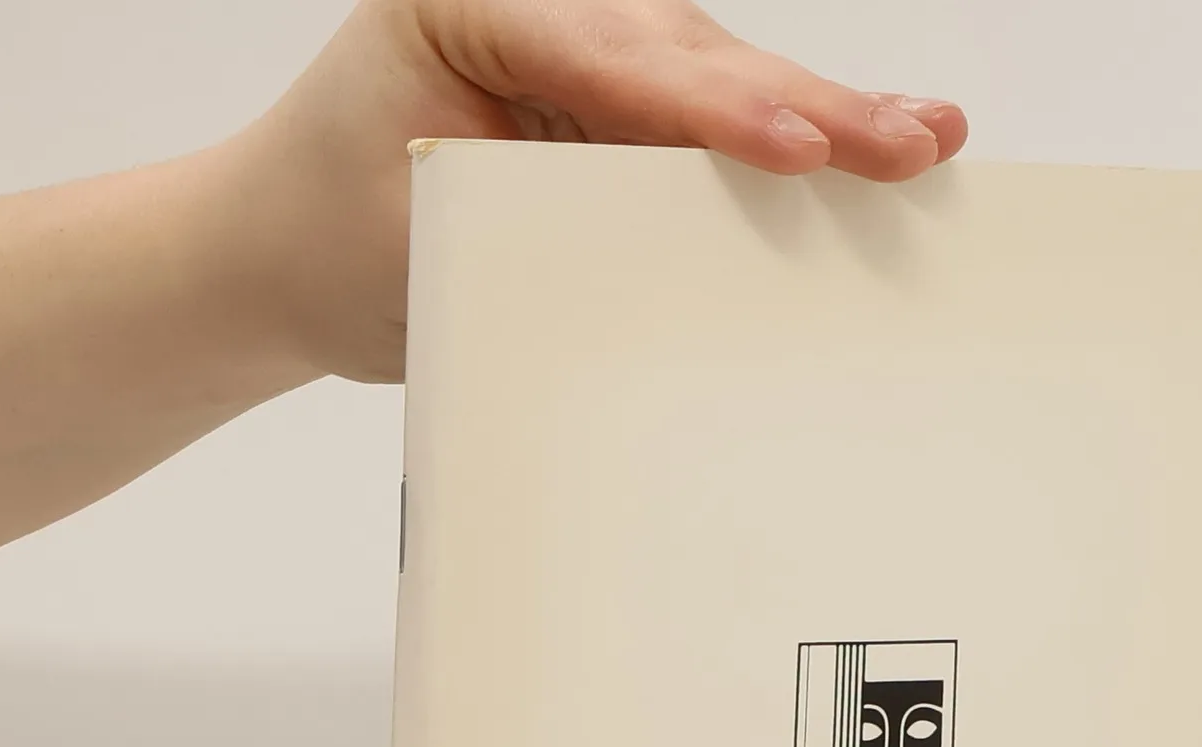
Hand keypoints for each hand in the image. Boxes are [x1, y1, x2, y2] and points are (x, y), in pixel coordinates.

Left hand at [233, 0, 968, 383]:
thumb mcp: (420, 236)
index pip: (604, 54)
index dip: (704, 105)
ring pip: (720, 76)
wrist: (282, 256)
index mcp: (465, 4)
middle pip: (687, 54)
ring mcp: (586, 54)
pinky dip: (793, 138)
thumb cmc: (327, 235)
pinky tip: (877, 139)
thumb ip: (538, 228)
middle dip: (797, 104)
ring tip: (919, 141)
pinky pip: (712, 119)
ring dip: (823, 114)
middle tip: (895, 145)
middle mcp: (538, 7)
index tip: (786, 146)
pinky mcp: (616, 113)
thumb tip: (672, 266)